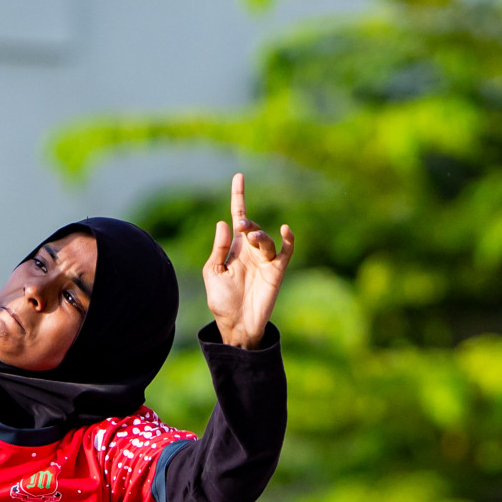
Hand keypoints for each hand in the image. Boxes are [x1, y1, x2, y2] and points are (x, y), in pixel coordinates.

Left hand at [203, 174, 293, 348]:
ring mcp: (265, 260)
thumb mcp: (213, 272)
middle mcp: (250, 251)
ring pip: (266, 239)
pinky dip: (288, 240)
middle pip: (252, 227)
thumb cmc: (221, 300)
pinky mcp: (277, 271)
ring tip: (251, 237)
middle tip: (242, 226)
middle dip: (248, 223)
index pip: (237, 216)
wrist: (235, 324)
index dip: (238, 197)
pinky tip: (286, 230)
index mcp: (234, 248)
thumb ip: (218, 249)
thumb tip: (224, 223)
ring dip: (259, 235)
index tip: (239, 176)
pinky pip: (286, 251)